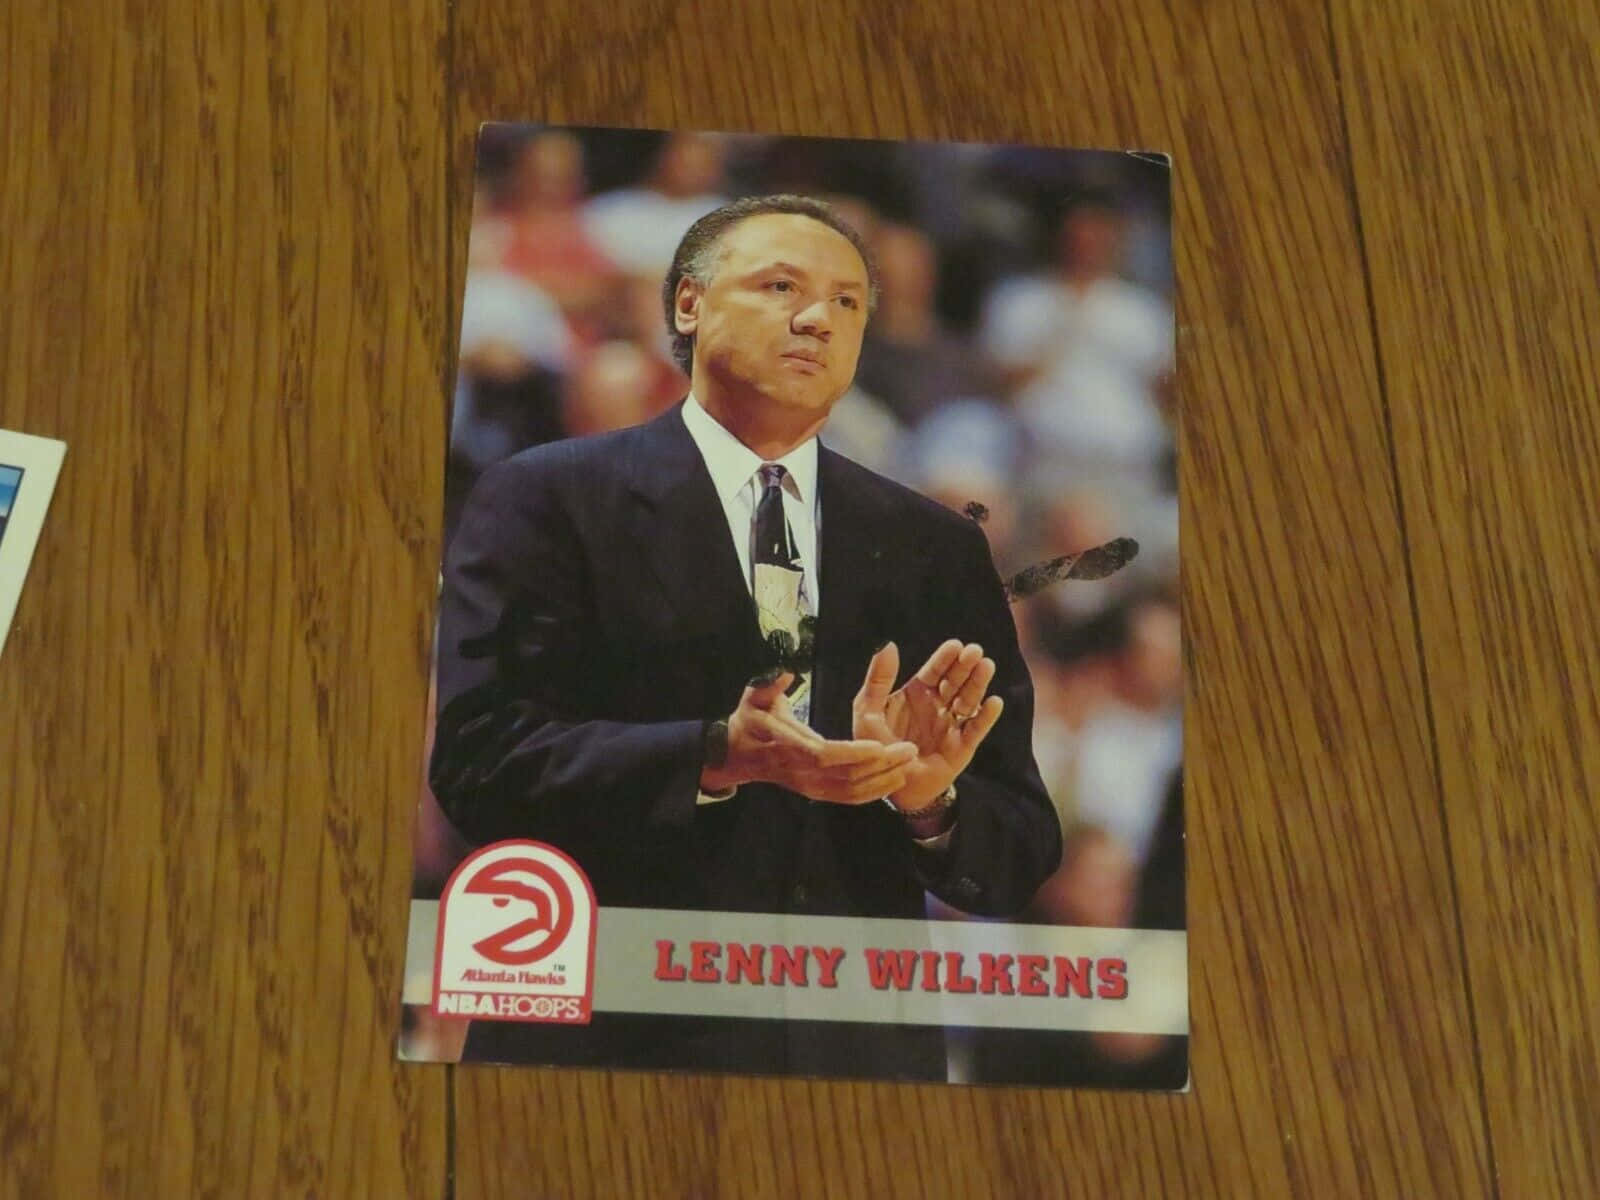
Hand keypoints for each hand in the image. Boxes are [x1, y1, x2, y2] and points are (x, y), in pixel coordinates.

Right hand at [701, 672, 918, 804]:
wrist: (736, 755)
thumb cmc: (749, 719)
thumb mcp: (752, 696)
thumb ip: (768, 684)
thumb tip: (786, 672)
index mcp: (785, 743)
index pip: (820, 754)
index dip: (851, 753)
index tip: (878, 745)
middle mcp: (799, 769)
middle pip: (844, 775)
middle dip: (879, 765)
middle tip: (909, 749)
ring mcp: (807, 785)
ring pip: (850, 790)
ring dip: (882, 780)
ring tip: (908, 763)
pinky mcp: (814, 792)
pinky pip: (847, 798)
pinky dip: (873, 792)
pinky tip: (893, 780)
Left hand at [852, 640, 1003, 812]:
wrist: (890, 787)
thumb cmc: (876, 748)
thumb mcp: (867, 711)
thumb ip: (877, 680)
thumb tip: (888, 645)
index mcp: (917, 694)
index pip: (934, 671)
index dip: (945, 658)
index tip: (955, 645)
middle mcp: (937, 705)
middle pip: (955, 681)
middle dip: (965, 665)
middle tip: (975, 651)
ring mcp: (951, 725)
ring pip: (968, 700)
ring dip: (978, 683)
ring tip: (986, 666)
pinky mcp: (962, 747)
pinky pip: (975, 729)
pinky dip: (985, 716)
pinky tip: (992, 702)